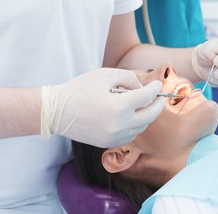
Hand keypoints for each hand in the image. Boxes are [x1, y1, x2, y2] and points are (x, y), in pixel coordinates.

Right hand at [40, 68, 164, 147]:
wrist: (57, 111)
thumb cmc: (80, 89)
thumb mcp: (106, 75)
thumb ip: (129, 78)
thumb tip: (143, 89)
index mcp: (119, 106)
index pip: (147, 97)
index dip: (155, 89)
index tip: (158, 84)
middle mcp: (119, 125)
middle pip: (150, 116)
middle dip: (158, 105)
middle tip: (160, 97)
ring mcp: (114, 137)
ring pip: (142, 127)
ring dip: (146, 115)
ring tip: (143, 104)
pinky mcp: (108, 143)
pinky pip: (131, 135)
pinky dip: (136, 125)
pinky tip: (132, 115)